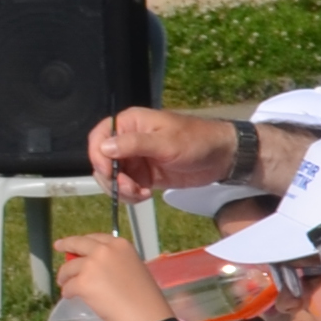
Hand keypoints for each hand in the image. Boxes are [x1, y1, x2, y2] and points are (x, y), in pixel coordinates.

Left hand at [51, 226, 178, 320]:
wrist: (145, 316)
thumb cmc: (145, 297)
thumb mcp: (133, 269)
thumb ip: (115, 262)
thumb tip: (95, 266)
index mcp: (121, 245)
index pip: (96, 238)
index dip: (84, 241)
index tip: (76, 244)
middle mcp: (105, 250)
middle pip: (77, 243)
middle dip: (65, 245)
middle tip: (59, 247)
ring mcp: (92, 266)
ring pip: (68, 268)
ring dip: (65, 277)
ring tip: (66, 285)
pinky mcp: (82, 282)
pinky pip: (68, 286)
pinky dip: (68, 292)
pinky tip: (72, 297)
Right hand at [86, 106, 245, 201]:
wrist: (222, 157)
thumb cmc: (197, 141)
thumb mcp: (166, 142)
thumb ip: (135, 144)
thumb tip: (104, 147)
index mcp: (130, 124)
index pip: (99, 138)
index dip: (98, 156)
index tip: (109, 173)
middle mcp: (128, 140)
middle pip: (103, 161)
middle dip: (111, 178)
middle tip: (130, 189)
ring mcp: (136, 159)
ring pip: (113, 177)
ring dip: (121, 189)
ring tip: (140, 194)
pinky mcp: (145, 175)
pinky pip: (127, 187)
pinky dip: (131, 195)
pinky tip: (145, 196)